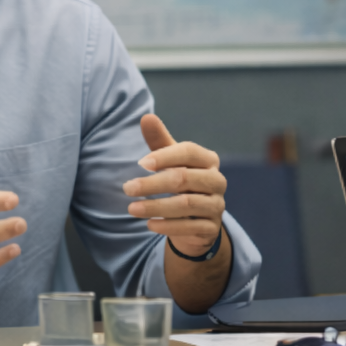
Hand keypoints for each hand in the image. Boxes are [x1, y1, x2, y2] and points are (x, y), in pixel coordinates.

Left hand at [122, 114, 226, 257]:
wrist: (198, 220)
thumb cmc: (182, 183)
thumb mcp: (171, 161)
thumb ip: (160, 141)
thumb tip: (146, 117)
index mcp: (208, 160)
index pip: (188, 151)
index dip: (165, 156)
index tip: (140, 163)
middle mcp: (217, 181)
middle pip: (184, 179)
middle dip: (153, 184)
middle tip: (127, 188)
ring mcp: (217, 205)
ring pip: (186, 204)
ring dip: (156, 207)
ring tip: (131, 209)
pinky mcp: (212, 228)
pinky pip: (190, 227)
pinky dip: (168, 226)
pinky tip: (149, 225)